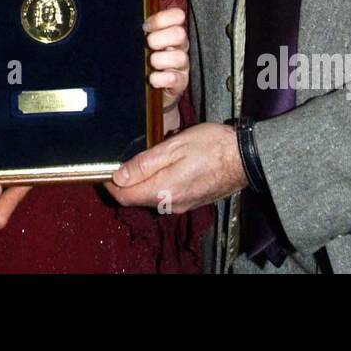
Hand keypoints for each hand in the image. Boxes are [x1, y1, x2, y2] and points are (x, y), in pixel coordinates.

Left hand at [104, 122, 245, 214]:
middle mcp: (170, 203)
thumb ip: (144, 163)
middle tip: (119, 157)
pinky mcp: (191, 200)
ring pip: (150, 196)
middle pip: (135, 198)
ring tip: (139, 157)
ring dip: (140, 181)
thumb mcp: (173, 147)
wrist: (246, 156)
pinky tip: (160, 165)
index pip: (123, 196)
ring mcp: (182, 204)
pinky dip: (155, 182)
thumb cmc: (211, 146)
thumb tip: (118, 176)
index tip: (103, 167)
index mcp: (162, 191)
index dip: (109, 183)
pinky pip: (164, 194)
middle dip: (123, 182)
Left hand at [143, 7, 188, 109]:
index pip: (177, 15)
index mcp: (172, 31)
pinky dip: (160, 78)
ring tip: (151, 63)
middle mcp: (180, 46)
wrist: (148, 88)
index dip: (161, 19)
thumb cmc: (144, 59)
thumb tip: (135, 21)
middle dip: (160, 39)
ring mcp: (181, 65)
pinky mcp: (180, 83)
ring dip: (160, 59)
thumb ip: (144, 29)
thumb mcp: (143, 41)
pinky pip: (174, 78)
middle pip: (180, 34)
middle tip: (148, 45)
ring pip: (179, 57)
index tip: (145, 27)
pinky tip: (152, 78)